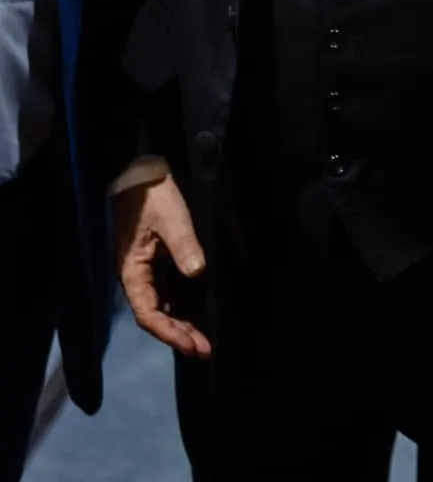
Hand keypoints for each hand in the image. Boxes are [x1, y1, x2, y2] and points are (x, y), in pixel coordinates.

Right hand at [114, 173, 211, 357]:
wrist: (143, 176)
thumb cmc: (154, 197)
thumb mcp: (172, 219)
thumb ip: (184, 246)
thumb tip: (197, 272)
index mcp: (132, 271)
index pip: (148, 313)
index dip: (169, 332)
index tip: (191, 345)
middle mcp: (137, 277)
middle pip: (156, 316)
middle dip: (179, 335)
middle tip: (205, 351)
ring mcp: (147, 272)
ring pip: (163, 308)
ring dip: (182, 325)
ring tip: (204, 343)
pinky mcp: (158, 265)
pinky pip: (169, 294)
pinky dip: (182, 309)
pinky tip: (198, 318)